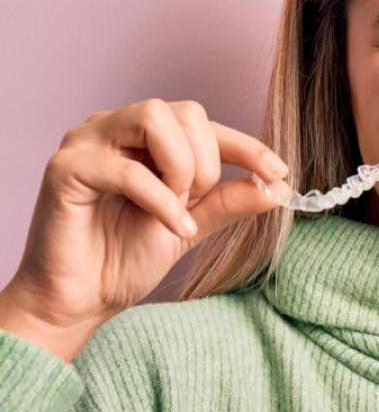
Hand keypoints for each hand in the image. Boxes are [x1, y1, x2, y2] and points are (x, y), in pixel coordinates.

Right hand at [7, 98, 289, 341]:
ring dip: (182, 167)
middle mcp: (115, 128)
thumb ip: (228, 201)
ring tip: (179, 208)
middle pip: (185, 111)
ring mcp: (87, 142)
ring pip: (154, 117)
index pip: (204, 124)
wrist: (81, 299)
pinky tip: (174, 228)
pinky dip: (161, 199)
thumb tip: (277, 185)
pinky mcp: (66, 168)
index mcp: (145, 137)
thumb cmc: (125, 258)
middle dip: (208, 161)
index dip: (247, 147)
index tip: (279, 172)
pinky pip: (127, 169)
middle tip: (198, 202)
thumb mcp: (192, 225)